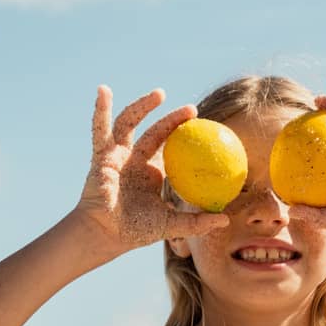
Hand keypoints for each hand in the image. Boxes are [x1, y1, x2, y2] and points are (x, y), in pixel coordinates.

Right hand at [73, 85, 230, 253]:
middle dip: (173, 119)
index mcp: (152, 173)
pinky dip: (100, 109)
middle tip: (192, 109)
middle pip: (156, 132)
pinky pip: (99, 129)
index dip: (187, 138)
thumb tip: (226, 219)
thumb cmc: (134, 231)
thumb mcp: (170, 225)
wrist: (105, 234)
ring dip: (143, 106)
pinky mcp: (101, 155)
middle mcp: (135, 160)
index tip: (207, 129)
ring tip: (160, 94)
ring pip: (131, 123)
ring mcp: (118, 155)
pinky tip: (103, 90)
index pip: (172, 150)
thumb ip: (196, 223)